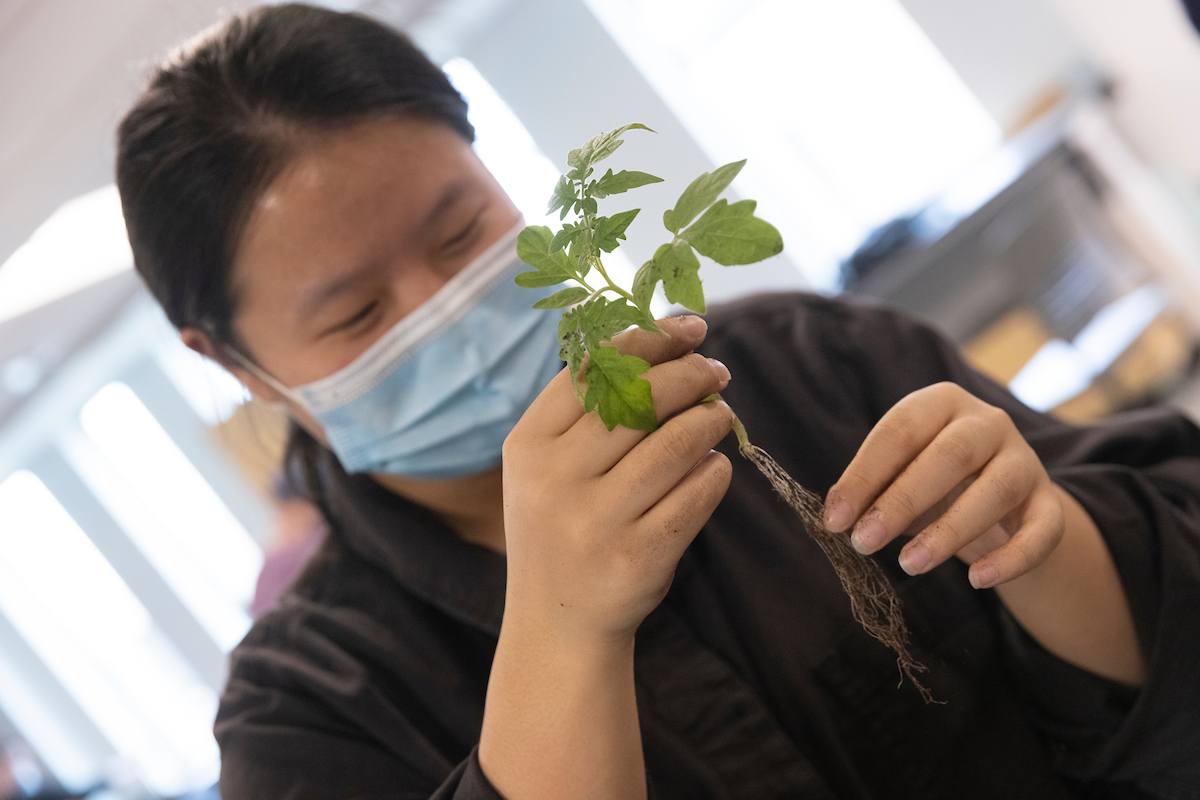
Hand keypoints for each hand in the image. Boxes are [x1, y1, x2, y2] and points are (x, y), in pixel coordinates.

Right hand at [501, 314, 734, 643]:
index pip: (593, 368)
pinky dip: (715, 472)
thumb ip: (590, 410)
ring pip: (676, 444)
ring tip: (721, 416)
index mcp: (527, 444)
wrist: (558, 624)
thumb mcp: (548, 466)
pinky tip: (714, 467)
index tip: (689, 328)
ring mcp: (594, 521)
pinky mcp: (638, 558)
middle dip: (690, 375)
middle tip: (717, 373)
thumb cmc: (565, 525)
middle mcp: (554, 480)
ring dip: (711, 421)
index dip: (648, 339)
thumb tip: (670, 345)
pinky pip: (696, 494)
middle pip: (639, 399)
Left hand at [824, 382, 1064, 589]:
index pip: (900, 430)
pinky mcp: (1050, 504)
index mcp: (941, 403)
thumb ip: (870, 491)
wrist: (1002, 505)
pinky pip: (1042, 530)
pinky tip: (978, 580)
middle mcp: (988, 423)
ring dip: (950, 531)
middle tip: (864, 542)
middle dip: (902, 501)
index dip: (864, 475)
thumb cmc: (934, 484)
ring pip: (997, 490)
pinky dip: (1012, 558)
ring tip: (909, 565)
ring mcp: (1026, 461)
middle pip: (950, 455)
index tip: (835, 520)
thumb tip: (833, 518)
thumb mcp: (899, 478)